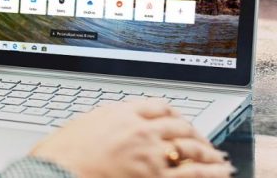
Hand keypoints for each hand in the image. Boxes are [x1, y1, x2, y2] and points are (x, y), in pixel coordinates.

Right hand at [30, 101, 234, 177]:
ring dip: (207, 152)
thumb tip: (109, 125)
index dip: (173, 114)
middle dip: (194, 133)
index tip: (178, 120)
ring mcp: (149, 152)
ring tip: (217, 158)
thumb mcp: (81, 127)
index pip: (158, 106)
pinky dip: (211, 171)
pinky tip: (221, 171)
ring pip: (190, 147)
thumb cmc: (59, 154)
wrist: (55, 171)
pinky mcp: (154, 175)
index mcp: (121, 112)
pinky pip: (192, 173)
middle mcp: (140, 128)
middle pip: (178, 125)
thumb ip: (103, 123)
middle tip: (202, 141)